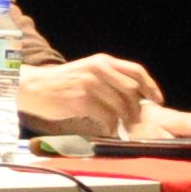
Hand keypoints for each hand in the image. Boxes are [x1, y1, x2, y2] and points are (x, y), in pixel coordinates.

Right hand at [18, 53, 161, 136]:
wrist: (33, 87)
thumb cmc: (61, 84)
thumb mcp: (86, 73)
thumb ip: (108, 80)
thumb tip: (132, 97)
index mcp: (102, 61)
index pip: (136, 71)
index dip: (150, 86)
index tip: (157, 100)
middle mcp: (98, 69)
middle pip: (131, 90)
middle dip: (137, 109)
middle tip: (135, 121)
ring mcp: (90, 83)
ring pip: (120, 105)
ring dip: (124, 120)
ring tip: (121, 128)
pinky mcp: (81, 99)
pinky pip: (106, 116)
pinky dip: (110, 126)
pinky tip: (107, 130)